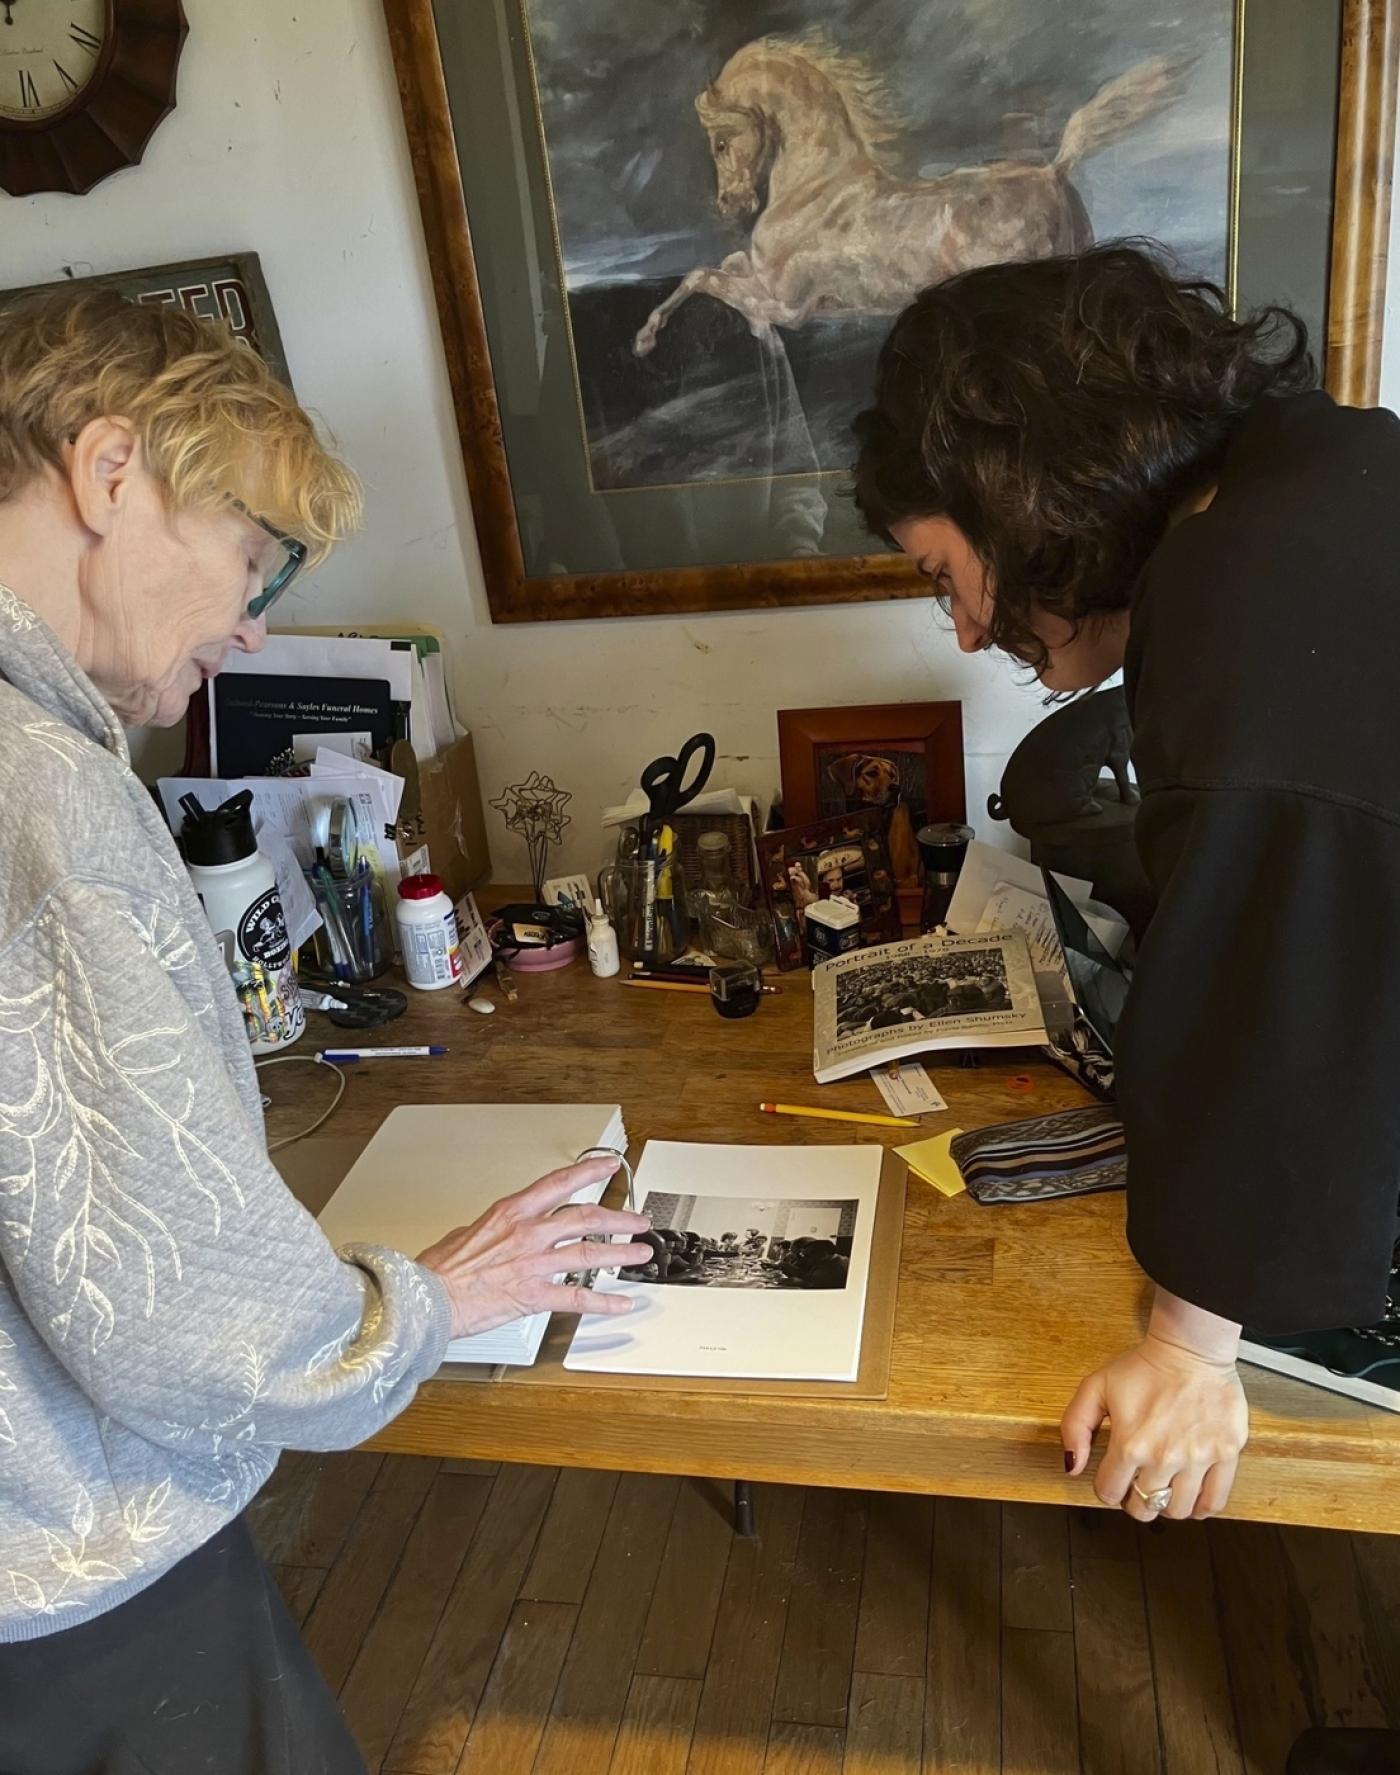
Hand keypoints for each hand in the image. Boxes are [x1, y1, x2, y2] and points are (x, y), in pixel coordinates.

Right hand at [416, 1157, 652, 1339]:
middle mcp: (528, 1234)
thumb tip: (498, 1228)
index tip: (609, 1164)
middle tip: (637, 1219)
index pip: (559, 1182)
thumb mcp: (465, 1232)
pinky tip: (620, 1302)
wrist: (427, 1299)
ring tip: (640, 1253)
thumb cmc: (439, 1270)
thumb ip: (492, 1228)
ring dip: (621, 1253)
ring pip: (590, 1254)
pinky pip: (578, 1298)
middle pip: (586, 1218)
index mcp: (511, 1212)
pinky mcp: (533, 1296)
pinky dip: (604, 1301)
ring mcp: (534, 1265)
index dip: (589, 1171)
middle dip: (619, 1217)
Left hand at [1061, 1289, 1248, 1521]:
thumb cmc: (1145, 1367)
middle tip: (1137, 1486)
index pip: (1110, 1492)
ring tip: (1164, 1488)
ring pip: (1178, 1510)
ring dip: (1166, 1505)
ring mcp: (1198, 1458)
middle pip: (1144, 1508)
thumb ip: (1075, 1427)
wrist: (1190, 1350)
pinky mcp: (1226, 1454)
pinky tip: (1192, 1496)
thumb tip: (1072, 1466)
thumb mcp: (1095, 1388)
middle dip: (1135, 1501)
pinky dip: (1201, 1508)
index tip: (1112, 1480)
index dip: (1106, 1488)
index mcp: (1130, 1444)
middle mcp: (1164, 1457)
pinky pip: (1214, 1501)